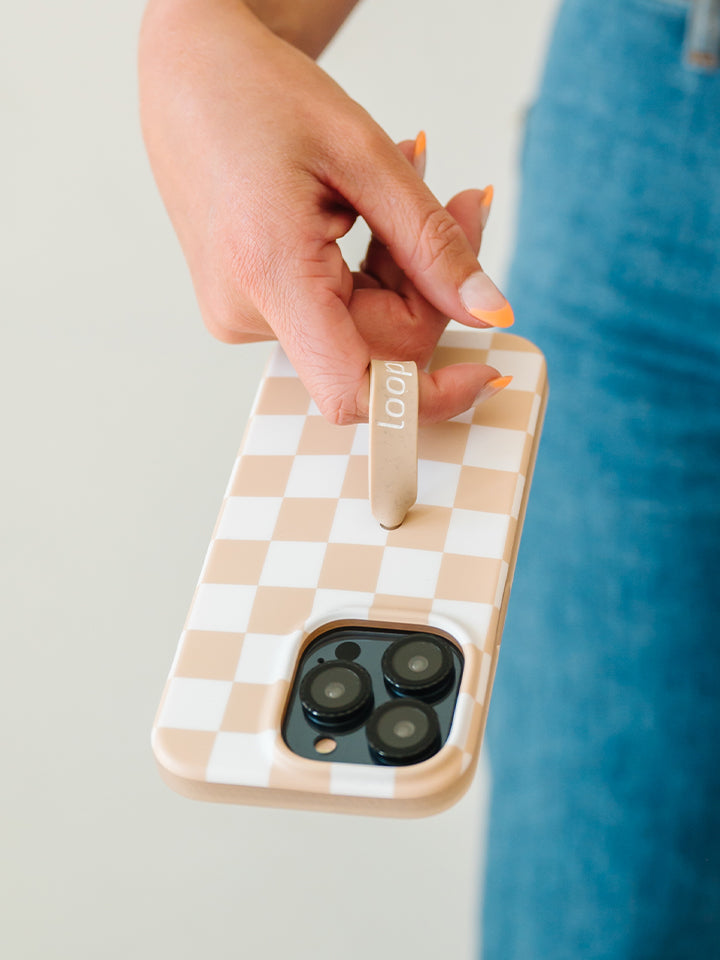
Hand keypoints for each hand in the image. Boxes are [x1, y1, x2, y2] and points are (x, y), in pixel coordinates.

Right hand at [139, 0, 512, 423]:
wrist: (188, 77)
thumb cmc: (260, 96)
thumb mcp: (365, 156)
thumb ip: (431, 245)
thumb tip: (490, 314)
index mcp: (268, 272)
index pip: (356, 390)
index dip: (428, 397)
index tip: (485, 371)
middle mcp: (244, 312)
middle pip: (377, 347)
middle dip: (430, 286)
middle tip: (462, 200)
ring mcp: (241, 315)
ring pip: (360, 329)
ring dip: (402, 270)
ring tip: (407, 178)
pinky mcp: (247, 306)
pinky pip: (333, 313)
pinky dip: (369, 271)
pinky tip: (366, 211)